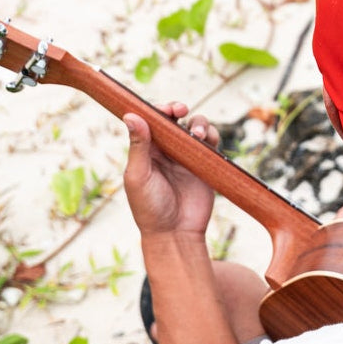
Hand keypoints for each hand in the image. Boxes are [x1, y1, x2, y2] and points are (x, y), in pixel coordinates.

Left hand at [123, 101, 219, 239]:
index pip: (151, 121)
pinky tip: (207, 140)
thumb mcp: (139, 176)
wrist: (175, 234)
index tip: (165, 108)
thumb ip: (138, 146)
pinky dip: (211, 135)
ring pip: (195, 127)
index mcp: (147, 150)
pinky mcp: (205, 165)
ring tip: (197, 134)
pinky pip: (211, 143)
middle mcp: (167, 150)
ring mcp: (187, 157)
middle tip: (181, 110)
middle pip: (174, 119)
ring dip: (197, 122)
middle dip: (178, 109)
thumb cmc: (149, 208)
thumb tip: (131, 115)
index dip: (158, 109)